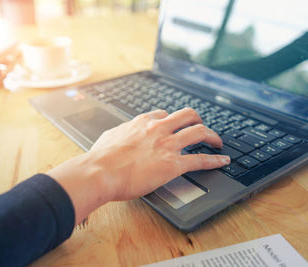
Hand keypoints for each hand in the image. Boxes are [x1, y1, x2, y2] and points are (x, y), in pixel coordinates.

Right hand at [48, 108, 229, 223]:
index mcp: (142, 123)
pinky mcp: (173, 164)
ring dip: (212, 136)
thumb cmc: (101, 158)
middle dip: (197, 119)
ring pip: (199, 132)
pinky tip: (223, 161)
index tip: (175, 126)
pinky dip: (215, 160)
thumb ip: (120, 133)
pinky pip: (201, 159)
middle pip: (187, 115)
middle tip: (202, 128)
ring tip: (217, 142)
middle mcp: (158, 129)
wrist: (100, 171)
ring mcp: (167, 145)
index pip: (163, 114)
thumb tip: (118, 135)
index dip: (172, 120)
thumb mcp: (109, 137)